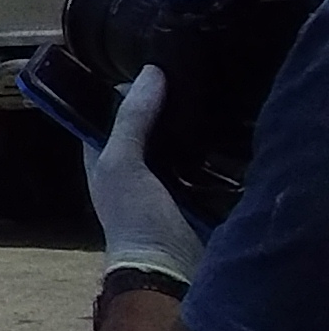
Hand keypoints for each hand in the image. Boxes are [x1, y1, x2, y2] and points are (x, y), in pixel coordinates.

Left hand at [86, 65, 206, 284]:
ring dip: (191, 121)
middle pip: (148, 121)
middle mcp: (131, 162)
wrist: (169, 270)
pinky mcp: (195, 190)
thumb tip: (151, 72)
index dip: (126, 87)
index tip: (153, 59)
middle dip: (165, 102)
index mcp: (103, 154)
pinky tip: (227, 123)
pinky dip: (212, 144)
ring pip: (177, 137)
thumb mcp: (122, 163)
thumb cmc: (134, 217)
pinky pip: (202, 158)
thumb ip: (132, 120)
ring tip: (213, 89)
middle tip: (192, 71)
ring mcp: (164, 177)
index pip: (111, 109)